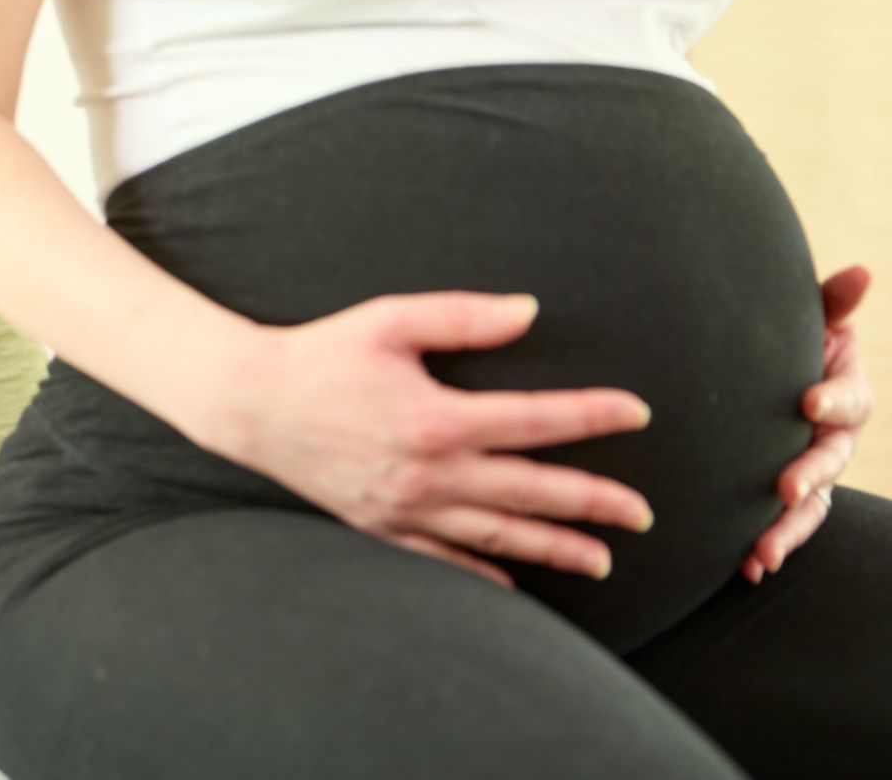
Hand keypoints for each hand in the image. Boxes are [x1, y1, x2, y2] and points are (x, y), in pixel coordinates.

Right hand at [192, 292, 654, 587]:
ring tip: (601, 560)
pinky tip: (516, 584)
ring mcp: (405, 508)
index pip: (536, 421)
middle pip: (531, 493)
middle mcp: (429, 473)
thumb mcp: (390, 320)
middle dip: (594, 504)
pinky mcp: (380, 526)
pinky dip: (484, 575)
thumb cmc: (320, 354)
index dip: (593, 416)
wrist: (250, 403)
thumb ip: (463, 315)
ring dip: (554, 548)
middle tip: (644, 514)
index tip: (637, 413)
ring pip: (497, 537)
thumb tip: (529, 311)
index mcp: (438, 418)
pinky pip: (443, 560)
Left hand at [742, 265, 873, 583]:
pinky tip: (750, 568)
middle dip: (810, 474)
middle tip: (787, 487)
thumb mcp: (810, 322)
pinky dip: (771, 544)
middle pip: (829, 458)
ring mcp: (814, 470)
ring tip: (764, 552)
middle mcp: (834, 437)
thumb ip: (832, 302)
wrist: (760, 377)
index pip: (847, 399)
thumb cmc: (788, 345)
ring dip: (788, 528)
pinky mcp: (790, 496)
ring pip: (810, 504)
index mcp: (843, 393)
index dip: (832, 399)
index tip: (809, 401)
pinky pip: (785, 525)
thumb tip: (862, 270)